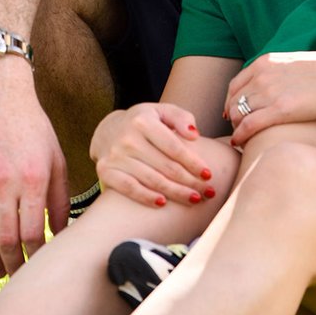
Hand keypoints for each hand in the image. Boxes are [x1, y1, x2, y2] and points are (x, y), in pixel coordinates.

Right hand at [0, 61, 68, 277]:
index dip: (35, 255)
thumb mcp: (56, 157)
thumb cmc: (33, 127)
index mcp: (33, 178)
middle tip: (17, 275)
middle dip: (12, 265)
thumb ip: (59, 197)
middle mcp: (4, 182)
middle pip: (5, 240)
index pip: (33, 233)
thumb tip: (60, 233)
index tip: (39, 264)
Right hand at [91, 103, 217, 207]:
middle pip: (165, 166)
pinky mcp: (106, 171)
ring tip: (194, 199)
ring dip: (176, 193)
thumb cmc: (144, 121)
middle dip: (190, 181)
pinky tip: (163, 203)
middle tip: (208, 192)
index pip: (173, 146)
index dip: (193, 162)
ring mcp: (116, 156)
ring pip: (151, 180)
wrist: (108, 130)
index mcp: (143, 121)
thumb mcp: (162, 111)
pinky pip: (130, 189)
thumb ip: (180, 117)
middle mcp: (128, 139)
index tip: (208, 174)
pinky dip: (147, 197)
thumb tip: (194, 134)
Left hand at [225, 49, 315, 145]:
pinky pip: (249, 126)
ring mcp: (269, 92)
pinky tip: (240, 143)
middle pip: (233, 102)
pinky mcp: (280, 110)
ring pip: (238, 114)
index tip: (232, 114)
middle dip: (232, 118)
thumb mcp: (291, 63)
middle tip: (238, 129)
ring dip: (237, 128)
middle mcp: (262, 76)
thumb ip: (274, 72)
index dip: (230, 102)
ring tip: (242, 138)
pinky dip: (240, 136)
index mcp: (264, 62)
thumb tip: (267, 87)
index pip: (235, 86)